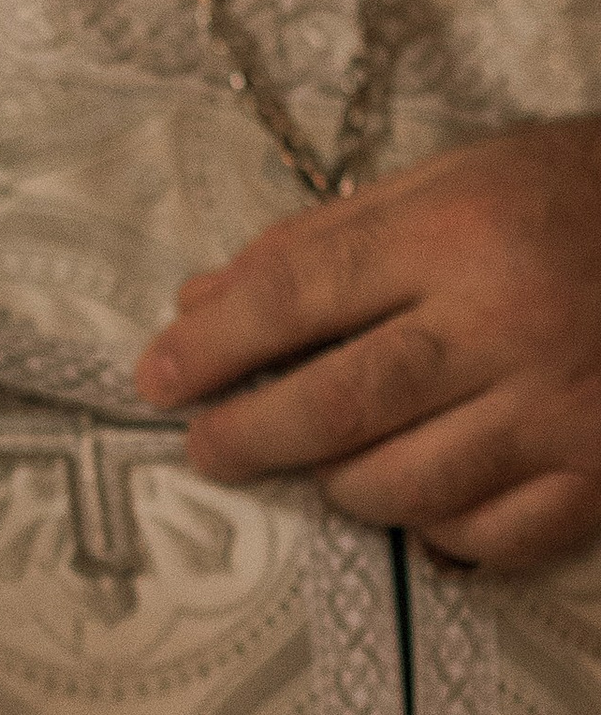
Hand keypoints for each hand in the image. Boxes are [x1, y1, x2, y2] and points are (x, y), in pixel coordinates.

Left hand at [133, 118, 600, 570]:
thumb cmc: (578, 193)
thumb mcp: (457, 176)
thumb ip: (328, 238)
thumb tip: (203, 301)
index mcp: (462, 231)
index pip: (299, 293)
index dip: (212, 345)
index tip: (157, 377)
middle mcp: (509, 323)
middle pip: (341, 405)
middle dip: (250, 437)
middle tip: (206, 447)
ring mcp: (562, 409)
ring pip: (406, 486)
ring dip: (339, 487)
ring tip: (320, 466)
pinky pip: (490, 539)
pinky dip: (438, 533)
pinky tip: (421, 506)